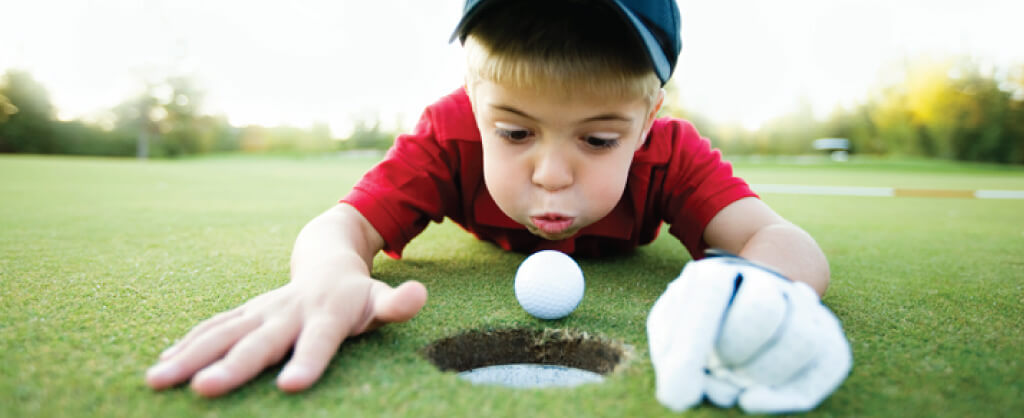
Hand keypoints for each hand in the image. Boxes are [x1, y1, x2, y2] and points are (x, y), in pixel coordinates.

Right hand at [145, 277, 426, 396]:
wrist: (326, 257)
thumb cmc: (357, 294)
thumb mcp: (380, 299)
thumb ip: (397, 304)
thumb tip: (418, 296)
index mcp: (327, 313)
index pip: (320, 341)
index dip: (308, 361)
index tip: (291, 386)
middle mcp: (288, 311)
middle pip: (260, 341)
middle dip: (232, 366)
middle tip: (204, 389)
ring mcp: (261, 310)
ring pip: (223, 332)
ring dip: (190, 356)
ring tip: (158, 380)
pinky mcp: (244, 313)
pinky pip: (211, 328)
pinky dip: (185, 345)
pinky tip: (160, 366)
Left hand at [646, 251, 851, 413]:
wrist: (736, 314)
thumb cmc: (693, 330)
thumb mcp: (670, 335)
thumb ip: (671, 360)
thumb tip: (679, 396)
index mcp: (715, 273)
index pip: (711, 291)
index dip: (695, 339)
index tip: (680, 383)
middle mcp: (764, 281)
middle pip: (763, 309)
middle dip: (734, 352)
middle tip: (716, 370)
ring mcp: (801, 305)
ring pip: (804, 337)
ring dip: (764, 375)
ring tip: (735, 385)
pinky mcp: (827, 333)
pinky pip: (831, 360)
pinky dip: (792, 395)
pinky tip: (754, 401)